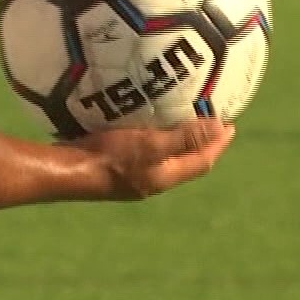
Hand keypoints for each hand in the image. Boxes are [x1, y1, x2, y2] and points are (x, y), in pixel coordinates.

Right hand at [69, 117, 234, 199]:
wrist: (69, 171)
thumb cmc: (111, 157)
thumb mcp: (152, 144)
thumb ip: (185, 138)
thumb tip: (220, 127)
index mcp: (166, 176)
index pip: (202, 161)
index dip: (218, 144)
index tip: (230, 126)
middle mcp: (153, 179)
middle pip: (186, 162)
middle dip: (201, 144)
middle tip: (211, 123)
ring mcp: (134, 176)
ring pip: (165, 158)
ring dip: (177, 141)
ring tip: (181, 120)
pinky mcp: (116, 167)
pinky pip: (146, 152)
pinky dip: (154, 138)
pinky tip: (143, 124)